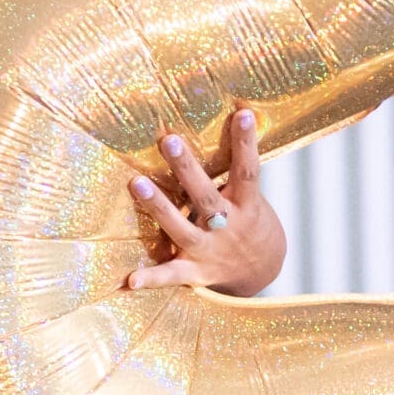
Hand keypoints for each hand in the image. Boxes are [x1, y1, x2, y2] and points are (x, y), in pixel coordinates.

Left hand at [124, 109, 287, 296]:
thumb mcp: (252, 198)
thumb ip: (232, 176)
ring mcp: (209, 250)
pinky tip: (130, 280)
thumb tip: (222, 128)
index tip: (242, 114)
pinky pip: (171, 275)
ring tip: (136, 183)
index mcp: (247, 206)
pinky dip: (151, 278)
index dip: (246, 144)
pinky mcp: (195, 272)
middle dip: (187, 168)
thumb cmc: (252, 222)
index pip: (248, 171)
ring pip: (181, 228)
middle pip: (205, 196)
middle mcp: (228, 227)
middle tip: (169, 139)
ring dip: (158, 207)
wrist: (263, 272)